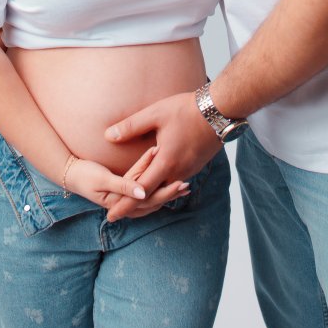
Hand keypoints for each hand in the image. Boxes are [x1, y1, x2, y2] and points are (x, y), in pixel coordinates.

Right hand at [66, 145, 190, 215]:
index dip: (165, 192)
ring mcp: (125, 198)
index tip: (180, 183)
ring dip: (166, 191)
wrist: (72, 173)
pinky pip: (144, 191)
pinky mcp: (125, 191)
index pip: (147, 199)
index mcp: (121, 202)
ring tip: (184, 186)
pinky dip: (157, 187)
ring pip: (150, 196)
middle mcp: (125, 203)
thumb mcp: (103, 180)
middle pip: (152, 200)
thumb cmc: (86, 175)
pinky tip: (168, 182)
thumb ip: (123, 185)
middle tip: (187, 185)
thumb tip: (143, 193)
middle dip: (170, 193)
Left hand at [103, 91, 221, 221]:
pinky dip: (163, 189)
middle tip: (117, 213)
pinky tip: (158, 186)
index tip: (111, 216)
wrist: (219, 111)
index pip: (141, 191)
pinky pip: (176, 184)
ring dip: (150, 197)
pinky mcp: (196, 166)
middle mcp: (178, 172)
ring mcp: (189, 170)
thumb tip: (108, 136)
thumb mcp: (155, 114)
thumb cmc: (185, 110)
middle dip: (134, 206)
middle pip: (153, 196)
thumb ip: (130, 127)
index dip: (125, 205)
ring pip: (166, 191)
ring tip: (135, 202)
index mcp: (166, 162)